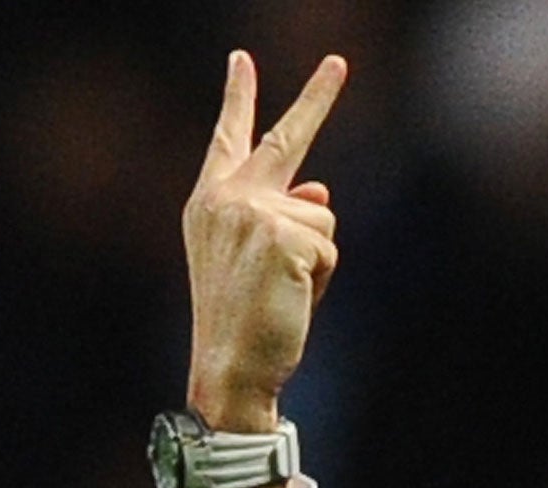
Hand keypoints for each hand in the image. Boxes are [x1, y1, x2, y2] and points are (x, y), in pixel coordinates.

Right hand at [182, 51, 346, 432]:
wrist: (229, 367)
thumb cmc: (244, 322)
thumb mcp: (257, 263)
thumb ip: (283, 219)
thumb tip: (320, 191)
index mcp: (208, 203)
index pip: (227, 140)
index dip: (238, 98)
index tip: (241, 59)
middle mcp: (225, 198)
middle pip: (284, 140)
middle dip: (316, 96)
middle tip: (339, 60)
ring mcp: (253, 212)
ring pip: (322, 219)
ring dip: (317, 262)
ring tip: (282, 293)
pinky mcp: (283, 234)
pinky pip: (329, 246)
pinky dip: (322, 279)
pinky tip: (290, 297)